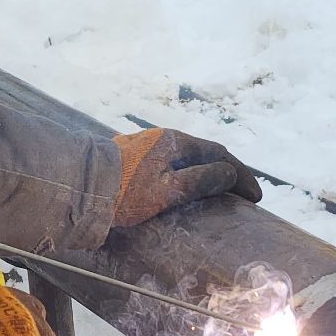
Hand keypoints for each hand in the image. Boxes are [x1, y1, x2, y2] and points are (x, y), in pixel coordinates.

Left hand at [112, 128, 261, 227]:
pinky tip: (188, 186)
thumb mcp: (168, 190)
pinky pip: (171, 163)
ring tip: (220, 193)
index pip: (219, 153)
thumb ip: (200, 181)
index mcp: (176, 142)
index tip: (256, 197)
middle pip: (205, 153)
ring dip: (208, 173)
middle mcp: (163, 138)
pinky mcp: (133, 158)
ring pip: (187, 157)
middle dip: (228, 172)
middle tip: (243, 194)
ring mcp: (147, 146)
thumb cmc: (125, 192)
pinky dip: (189, 174)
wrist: (79, 185)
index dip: (240, 174)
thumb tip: (229, 173)